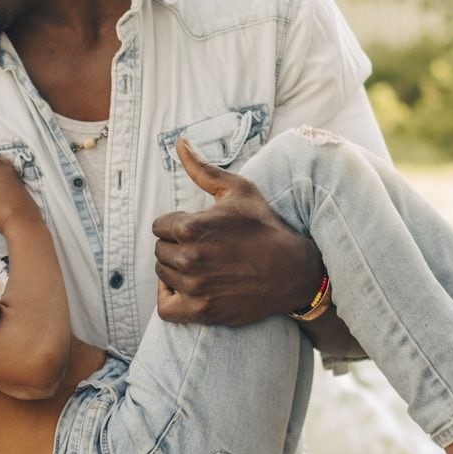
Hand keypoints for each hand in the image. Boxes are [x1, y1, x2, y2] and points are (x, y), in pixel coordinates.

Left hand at [151, 138, 324, 325]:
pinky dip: (170, 298)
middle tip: (203, 247)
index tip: (200, 229)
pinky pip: (166, 308)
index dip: (178, 225)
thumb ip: (202, 169)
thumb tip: (179, 142)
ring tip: (201, 265)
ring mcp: (195, 287)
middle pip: (160, 250)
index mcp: (191, 227)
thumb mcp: (238, 189)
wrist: (292, 270)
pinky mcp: (202, 311)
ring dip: (175, 270)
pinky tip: (187, 288)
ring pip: (162, 276)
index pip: (160, 226)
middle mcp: (189, 258)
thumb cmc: (264, 226)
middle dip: (176, 246)